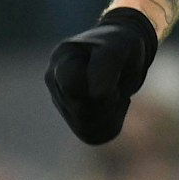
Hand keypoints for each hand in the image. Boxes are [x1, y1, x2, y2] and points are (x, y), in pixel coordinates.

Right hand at [44, 7, 159, 144]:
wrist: (124, 52)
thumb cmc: (122, 45)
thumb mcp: (121, 47)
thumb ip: (107, 66)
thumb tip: (96, 94)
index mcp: (62, 58)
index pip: (74, 86)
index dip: (101, 88)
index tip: (116, 78)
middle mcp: (54, 81)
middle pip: (81, 111)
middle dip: (107, 101)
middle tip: (118, 84)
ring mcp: (61, 100)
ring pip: (86, 126)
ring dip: (110, 112)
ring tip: (115, 92)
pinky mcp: (72, 117)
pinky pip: (93, 134)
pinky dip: (110, 123)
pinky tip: (113, 105)